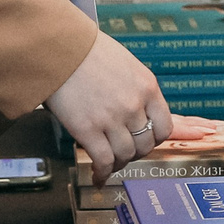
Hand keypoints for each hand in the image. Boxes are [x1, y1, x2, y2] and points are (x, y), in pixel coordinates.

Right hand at [44, 34, 175, 182]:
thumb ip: (137, 90)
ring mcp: (111, 118)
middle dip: (135, 153)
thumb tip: (140, 114)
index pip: (164, 127)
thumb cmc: (89, 52)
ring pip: (125, 156)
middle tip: (124, 153)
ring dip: (118, 163)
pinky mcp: (87, 129)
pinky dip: (102, 173)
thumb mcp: (126, 65)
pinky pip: (103, 161)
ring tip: (109, 164)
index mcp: (147, 87)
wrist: (59, 48)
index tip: (144, 141)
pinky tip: (97, 175)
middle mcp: (134, 104)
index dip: (154, 139)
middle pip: (145, 145)